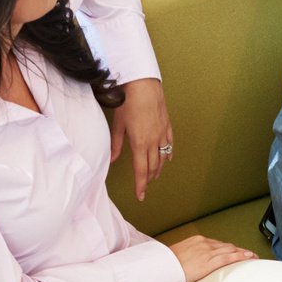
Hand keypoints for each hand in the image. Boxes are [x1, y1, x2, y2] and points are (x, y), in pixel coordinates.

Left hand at [114, 78, 173, 202]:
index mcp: (139, 144)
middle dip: (148, 179)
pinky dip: (168, 154)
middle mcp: (153, 142)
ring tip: (154, 176)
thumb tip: (112, 160)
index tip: (141, 196)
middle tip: (145, 187)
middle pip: (153, 167)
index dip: (141, 185)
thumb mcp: (118, 125)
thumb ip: (116, 144)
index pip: (141, 171)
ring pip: (163, 157)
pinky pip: (170, 144)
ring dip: (158, 168)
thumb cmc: (128, 103)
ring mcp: (162, 134)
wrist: (143, 85)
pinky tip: (168, 159)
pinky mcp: (167, 125)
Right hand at [169, 234, 257, 281]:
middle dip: (238, 250)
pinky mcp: (209, 261)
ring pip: (231, 250)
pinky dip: (241, 257)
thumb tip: (190, 263)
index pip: (217, 244)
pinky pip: (229, 258)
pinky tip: (249, 258)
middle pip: (226, 246)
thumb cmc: (167, 265)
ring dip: (243, 253)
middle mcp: (204, 243)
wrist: (162, 268)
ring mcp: (207, 252)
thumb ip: (188, 256)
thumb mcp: (177, 256)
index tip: (235, 251)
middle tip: (248, 254)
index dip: (228, 248)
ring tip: (253, 257)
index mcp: (196, 241)